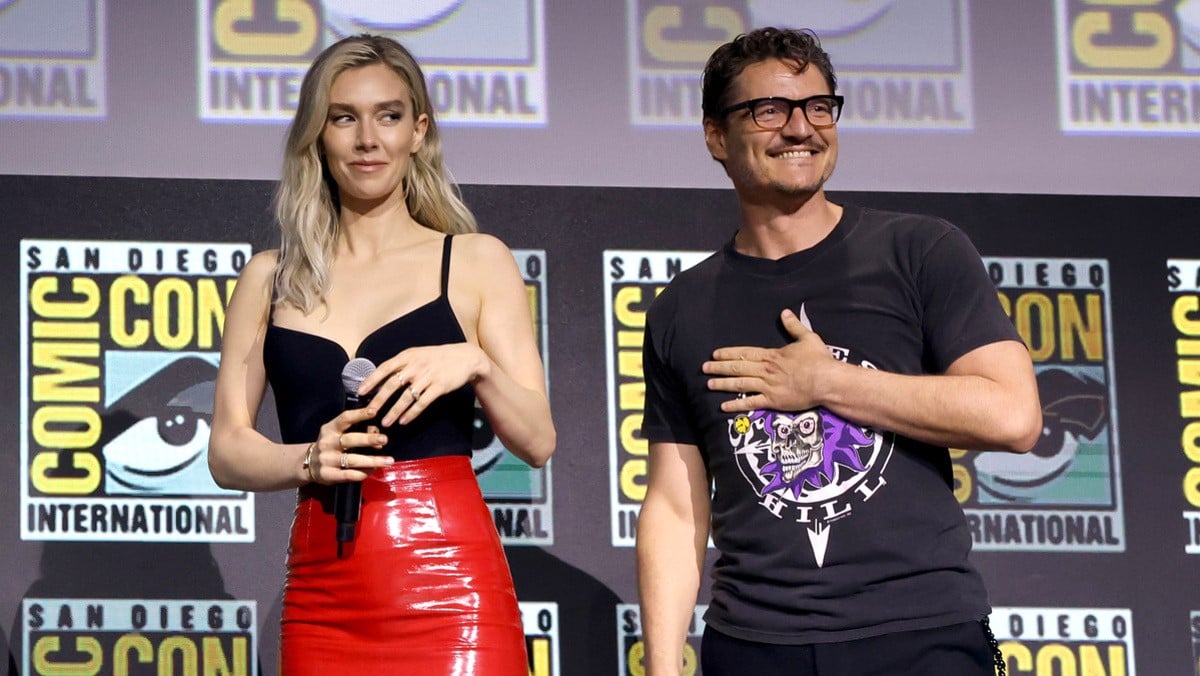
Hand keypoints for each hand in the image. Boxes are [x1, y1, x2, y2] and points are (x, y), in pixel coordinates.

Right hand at [307, 406, 390, 484]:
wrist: (307, 464)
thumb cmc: (330, 445)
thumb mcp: (337, 434)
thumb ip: (356, 430)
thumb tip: (377, 433)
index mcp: (330, 429)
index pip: (344, 418)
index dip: (359, 414)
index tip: (374, 412)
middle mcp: (327, 443)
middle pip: (350, 439)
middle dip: (368, 439)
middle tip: (385, 439)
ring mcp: (327, 460)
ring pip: (352, 459)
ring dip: (372, 460)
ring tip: (389, 460)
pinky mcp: (328, 475)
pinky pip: (349, 475)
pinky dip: (363, 473)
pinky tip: (373, 470)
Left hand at [356, 342, 487, 425]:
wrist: (465, 357)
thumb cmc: (437, 357)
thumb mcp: (417, 354)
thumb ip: (401, 364)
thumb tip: (380, 378)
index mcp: (408, 356)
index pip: (385, 368)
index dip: (372, 380)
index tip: (361, 392)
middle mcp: (416, 366)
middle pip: (392, 384)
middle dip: (379, 400)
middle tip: (369, 412)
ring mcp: (428, 377)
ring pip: (406, 397)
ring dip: (394, 411)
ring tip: (385, 422)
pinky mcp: (439, 387)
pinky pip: (422, 403)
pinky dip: (412, 413)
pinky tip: (404, 421)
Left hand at [702, 308, 835, 412]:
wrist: (826, 381)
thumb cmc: (819, 360)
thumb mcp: (807, 338)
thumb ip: (794, 326)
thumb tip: (785, 312)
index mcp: (771, 355)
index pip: (744, 353)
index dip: (728, 353)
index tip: (715, 354)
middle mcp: (765, 370)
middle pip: (737, 367)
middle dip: (719, 367)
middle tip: (704, 368)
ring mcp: (767, 386)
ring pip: (739, 384)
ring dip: (723, 384)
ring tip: (708, 384)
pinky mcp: (773, 401)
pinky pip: (750, 403)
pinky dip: (736, 405)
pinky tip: (723, 406)